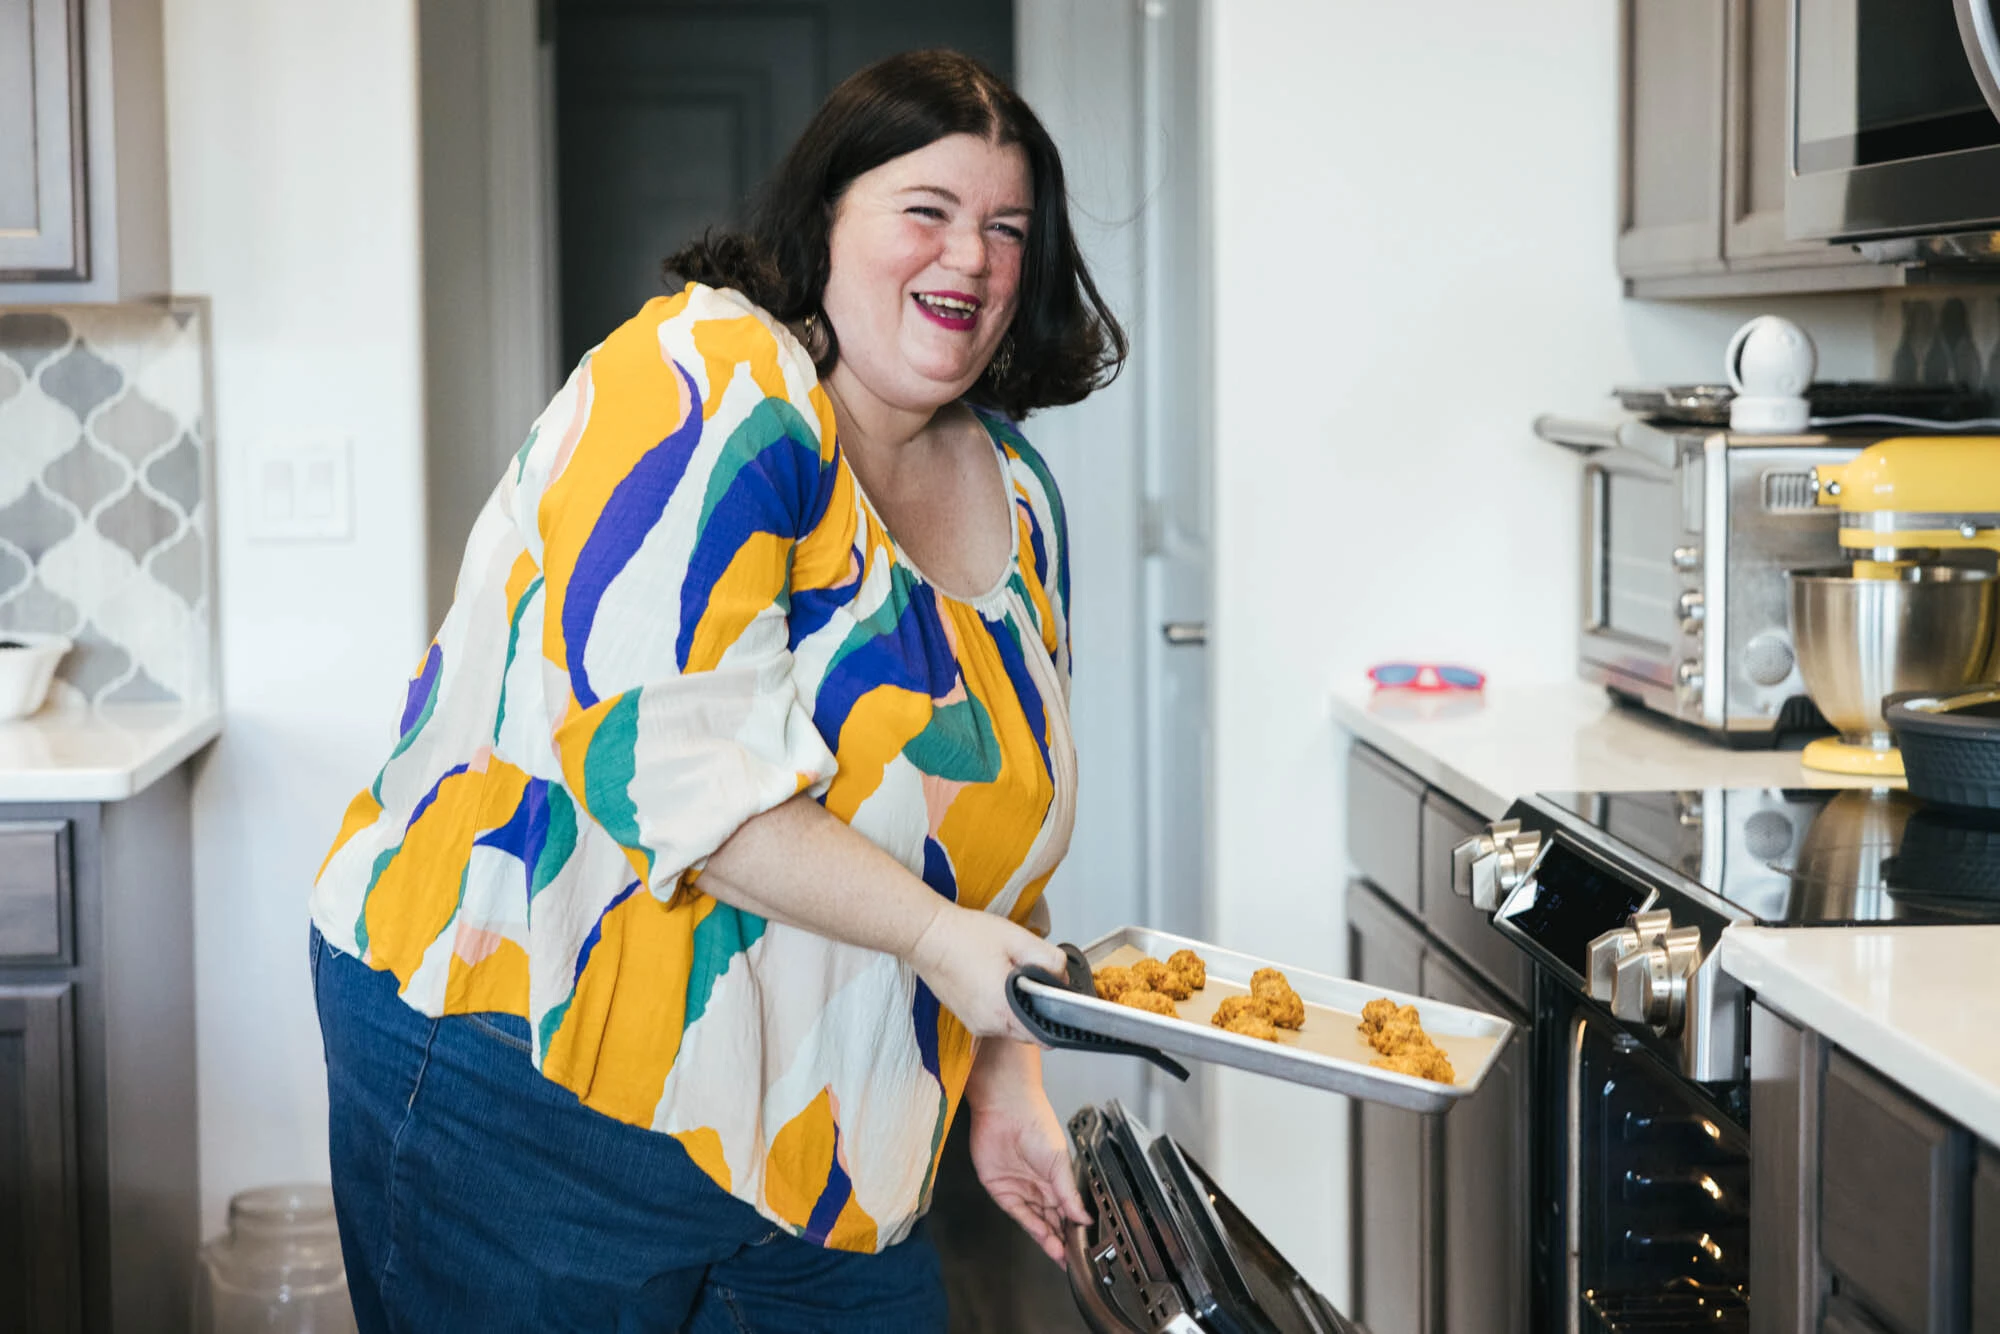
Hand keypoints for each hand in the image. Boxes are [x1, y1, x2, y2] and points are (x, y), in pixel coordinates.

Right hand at [905, 904, 1066, 1040]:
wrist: (926, 936)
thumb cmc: (966, 936)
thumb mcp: (1018, 939)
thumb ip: (1049, 960)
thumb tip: (1061, 976)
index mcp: (1005, 1010)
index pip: (1045, 1036)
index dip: (1057, 1018)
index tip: (1055, 997)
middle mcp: (989, 1025)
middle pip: (1029, 1031)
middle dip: (1036, 1008)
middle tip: (1031, 977)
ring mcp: (975, 1023)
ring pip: (1011, 1025)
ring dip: (1017, 1006)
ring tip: (1009, 975)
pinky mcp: (966, 1017)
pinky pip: (993, 1019)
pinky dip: (1000, 1005)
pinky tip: (993, 979)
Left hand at [965, 1049, 1090, 1265]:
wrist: (1006, 1108)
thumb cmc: (1035, 1123)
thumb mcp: (1059, 1161)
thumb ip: (1068, 1193)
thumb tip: (1084, 1216)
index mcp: (1055, 1178)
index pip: (1066, 1210)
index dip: (1074, 1229)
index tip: (1084, 1247)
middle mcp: (1037, 1186)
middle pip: (1051, 1220)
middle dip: (1061, 1240)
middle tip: (1072, 1260)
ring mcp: (1019, 1189)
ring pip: (1035, 1221)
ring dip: (1048, 1239)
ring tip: (1061, 1255)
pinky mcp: (1001, 1190)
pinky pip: (1018, 1213)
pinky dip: (1031, 1226)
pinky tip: (1044, 1237)